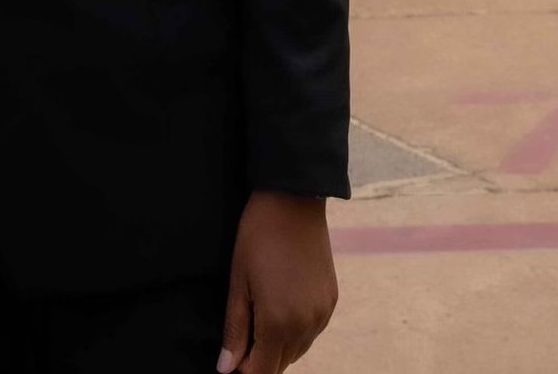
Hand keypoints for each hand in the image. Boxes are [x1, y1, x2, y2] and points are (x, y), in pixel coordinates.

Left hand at [218, 191, 337, 372]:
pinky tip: (280, 310)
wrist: (294, 201)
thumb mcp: (238, 280)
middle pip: (281, 364)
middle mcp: (306, 326)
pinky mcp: (331, 302)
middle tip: (241, 338)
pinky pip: (312, 332)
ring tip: (258, 319)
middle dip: (260, 359)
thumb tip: (226, 368)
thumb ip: (235, 329)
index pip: (263, 371)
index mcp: (279, 322)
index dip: (244, 370)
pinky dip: (295, 331)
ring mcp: (322, 315)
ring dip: (278, 346)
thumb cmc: (257, 237)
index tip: (231, 359)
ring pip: (298, 350)